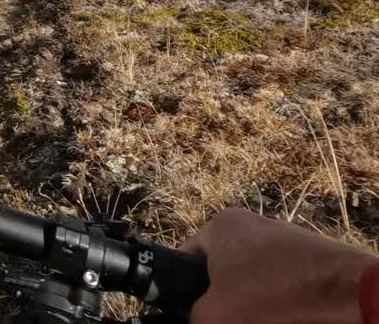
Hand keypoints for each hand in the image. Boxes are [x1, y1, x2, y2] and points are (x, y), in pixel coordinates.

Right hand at [184, 208, 376, 323]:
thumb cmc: (275, 299)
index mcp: (222, 225)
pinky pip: (286, 288)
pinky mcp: (315, 262)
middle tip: (231, 319)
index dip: (185, 291)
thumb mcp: (213, 316)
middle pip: (222, 274)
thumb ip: (191, 316)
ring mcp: (288, 242)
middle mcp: (253, 225)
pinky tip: (288, 318)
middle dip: (225, 300)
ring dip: (255, 306)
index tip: (194, 312)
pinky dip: (283, 307)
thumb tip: (195, 319)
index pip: (184, 259)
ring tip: (261, 320)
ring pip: (256, 284)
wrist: (353, 301)